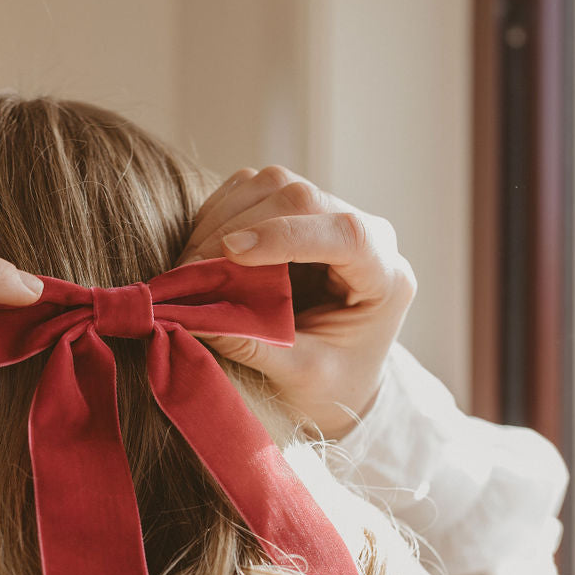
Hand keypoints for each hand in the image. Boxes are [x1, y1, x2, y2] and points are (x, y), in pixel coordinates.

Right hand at [176, 166, 416, 439]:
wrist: (338, 383)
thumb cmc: (332, 388)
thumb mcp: (301, 377)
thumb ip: (254, 345)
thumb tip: (190, 316)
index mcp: (384, 277)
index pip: (347, 234)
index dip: (286, 235)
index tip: (230, 253)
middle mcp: (365, 235)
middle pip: (301, 199)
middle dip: (238, 229)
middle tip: (190, 274)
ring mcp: (329, 217)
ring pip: (272, 186)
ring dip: (221, 220)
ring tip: (191, 268)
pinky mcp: (296, 215)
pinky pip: (251, 192)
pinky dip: (217, 217)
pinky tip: (201, 254)